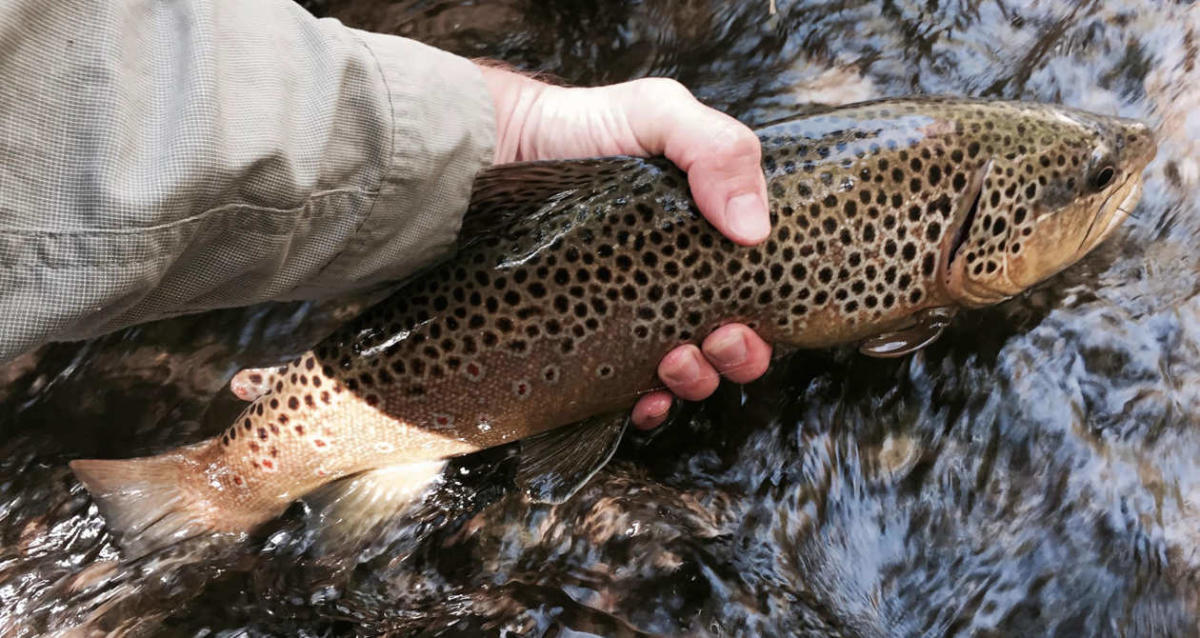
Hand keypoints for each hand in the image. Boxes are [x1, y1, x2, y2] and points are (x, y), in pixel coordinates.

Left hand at [477, 64, 772, 428]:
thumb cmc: (580, 127)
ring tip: (674, 360)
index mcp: (704, 238)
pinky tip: (644, 397)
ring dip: (696, 380)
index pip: (755, 291)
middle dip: (739, 356)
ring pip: (685, 373)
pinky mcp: (586, 341)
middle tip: (718, 339)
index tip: (747, 318)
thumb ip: (719, 149)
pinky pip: (626, 391)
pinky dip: (648, 406)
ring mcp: (630, 315)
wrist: (494, 149)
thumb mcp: (658, 114)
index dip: (767, 317)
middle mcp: (675, 282)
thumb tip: (753, 230)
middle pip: (730, 342)